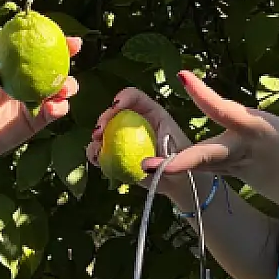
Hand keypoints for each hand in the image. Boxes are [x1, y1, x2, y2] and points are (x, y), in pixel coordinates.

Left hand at [0, 38, 80, 174]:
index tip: (65, 36)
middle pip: (51, 68)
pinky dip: (59, 108)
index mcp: (11, 68)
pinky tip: (54, 108)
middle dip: (66, 59)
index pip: (31, 50)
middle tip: (74, 53)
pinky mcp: (37, 121)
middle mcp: (25, 82)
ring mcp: (34, 101)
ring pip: (58, 90)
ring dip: (67, 86)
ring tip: (65, 88)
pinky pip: (54, 112)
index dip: (49, 41)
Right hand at [87, 87, 209, 212]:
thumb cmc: (184, 163)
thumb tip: (145, 162)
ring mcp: (124, 138)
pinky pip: (101, 151)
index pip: (134, 97)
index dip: (124, 98)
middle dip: (104, 117)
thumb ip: (167, 157)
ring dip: (96, 136)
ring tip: (97, 146)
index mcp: (152, 113)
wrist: (177, 181)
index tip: (116, 107)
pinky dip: (95, 153)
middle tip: (99, 132)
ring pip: (104, 130)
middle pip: (114, 112)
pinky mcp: (117, 154)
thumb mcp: (183, 153)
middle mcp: (135, 122)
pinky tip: (96, 158)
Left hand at [146, 62, 278, 217]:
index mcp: (258, 134)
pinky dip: (180, 166)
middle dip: (180, 160)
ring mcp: (232, 165)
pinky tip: (157, 167)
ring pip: (198, 163)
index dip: (204, 95)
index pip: (226, 111)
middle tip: (148, 164)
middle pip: (205, 153)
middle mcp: (240, 151)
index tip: (184, 77)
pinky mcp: (228, 172)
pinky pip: (201, 167)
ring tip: (144, 167)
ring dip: (171, 165)